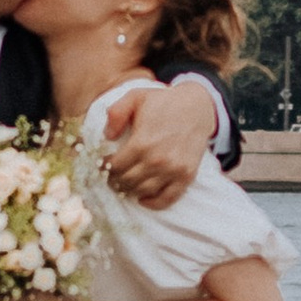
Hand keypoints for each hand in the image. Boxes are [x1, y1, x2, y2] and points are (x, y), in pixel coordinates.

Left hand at [97, 74, 214, 207]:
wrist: (197, 107)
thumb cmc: (164, 102)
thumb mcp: (135, 97)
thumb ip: (116, 113)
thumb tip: (106, 136)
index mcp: (141, 142)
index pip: (114, 166)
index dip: (105, 167)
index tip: (103, 165)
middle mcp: (157, 160)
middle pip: (127, 181)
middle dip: (115, 180)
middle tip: (111, 177)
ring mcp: (173, 170)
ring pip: (144, 191)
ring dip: (130, 191)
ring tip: (124, 185)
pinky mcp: (186, 176)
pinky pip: (168, 198)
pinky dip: (154, 203)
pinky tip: (143, 199)